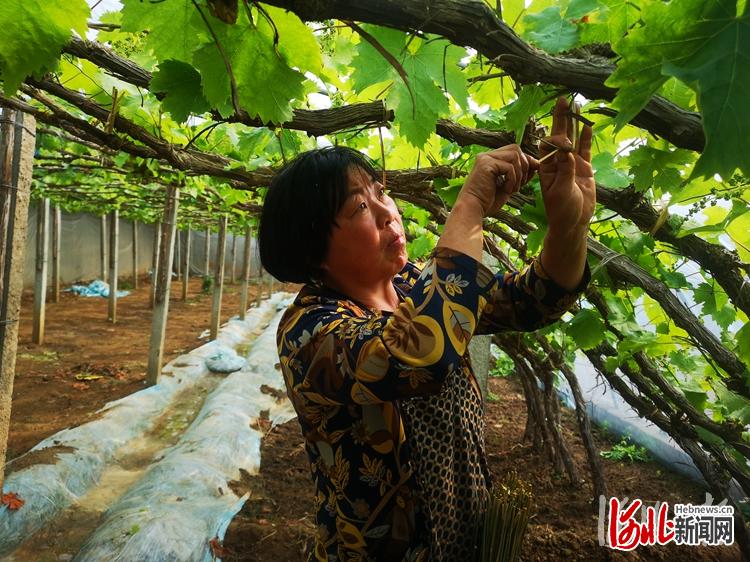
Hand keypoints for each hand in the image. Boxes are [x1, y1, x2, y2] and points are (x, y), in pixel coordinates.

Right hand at [458, 144, 538, 216]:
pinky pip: (509, 167)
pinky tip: (505, 190)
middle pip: (516, 149)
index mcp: (490, 159)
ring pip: (515, 156)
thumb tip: (536, 165)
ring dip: (518, 174)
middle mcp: (486, 156)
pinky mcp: (485, 164)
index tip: (533, 172)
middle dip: (524, 166)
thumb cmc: (487, 202)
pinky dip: (512, 179)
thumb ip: (519, 175)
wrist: (473, 210)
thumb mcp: (509, 186)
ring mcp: (485, 158)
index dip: (526, 160)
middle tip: (521, 184)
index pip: (513, 151)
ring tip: (512, 189)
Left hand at [539, 97, 595, 233]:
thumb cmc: (562, 210)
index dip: (554, 139)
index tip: (563, 140)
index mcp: (546, 168)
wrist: (574, 222)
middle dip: (560, 119)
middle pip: (559, 136)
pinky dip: (585, 138)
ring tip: (576, 105)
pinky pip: (585, 150)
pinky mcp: (584, 169)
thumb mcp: (561, 191)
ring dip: (574, 123)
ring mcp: (571, 165)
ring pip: (573, 140)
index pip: (548, 146)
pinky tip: (587, 125)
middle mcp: (558, 163)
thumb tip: (567, 152)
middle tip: (563, 99)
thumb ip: (565, 172)